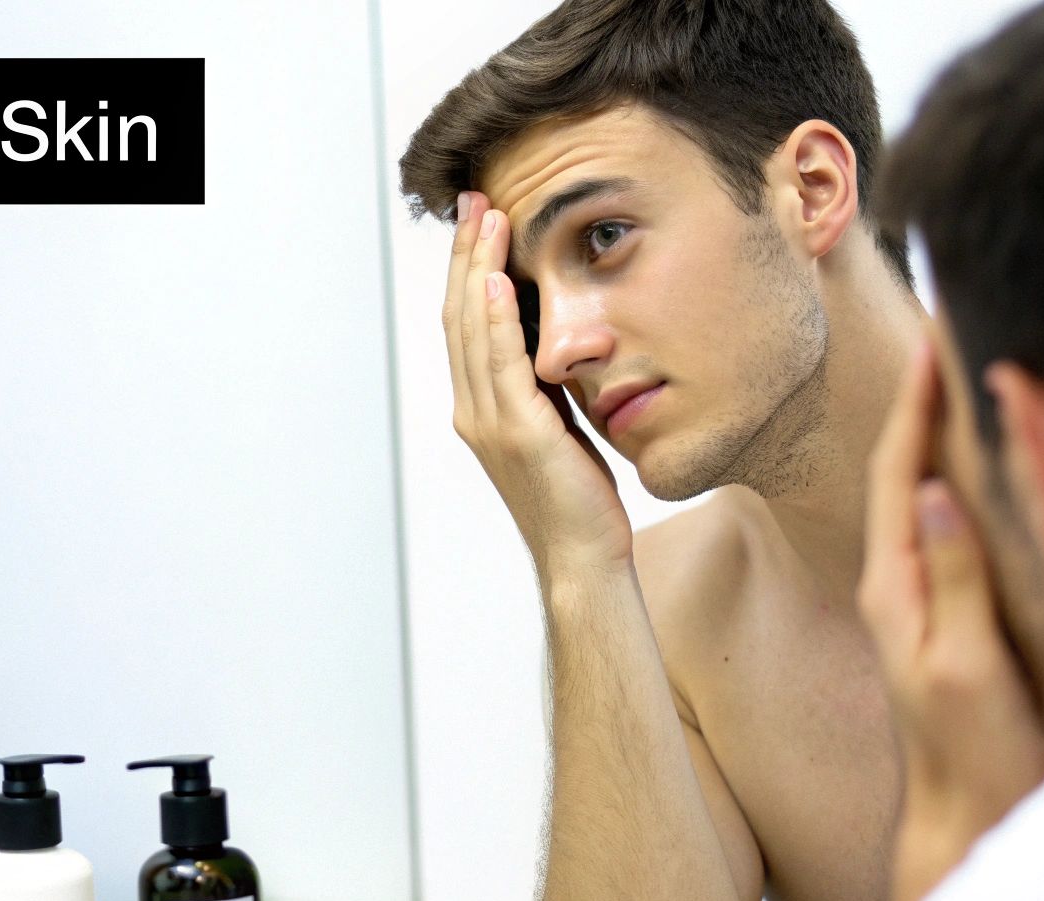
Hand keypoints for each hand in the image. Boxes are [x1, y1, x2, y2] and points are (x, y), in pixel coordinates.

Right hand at [441, 191, 633, 577]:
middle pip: (460, 315)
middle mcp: (475, 410)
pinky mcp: (518, 434)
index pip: (466, 323)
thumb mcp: (560, 429)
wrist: (583, 559)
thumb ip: (545, 388)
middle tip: (474, 199)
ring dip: (478, 269)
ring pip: (474, 330)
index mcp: (481, 408)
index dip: (468, 268)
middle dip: (466, 254)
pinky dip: (498, 320)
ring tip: (487, 219)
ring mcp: (491, 422)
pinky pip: (502, 364)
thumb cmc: (579, 501)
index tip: (478, 220)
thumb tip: (556, 343)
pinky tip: (500, 281)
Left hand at [856, 341, 1043, 900]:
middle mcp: (894, 583)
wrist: (968, 820)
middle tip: (941, 332)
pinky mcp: (941, 615)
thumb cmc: (970, 755)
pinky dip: (956, 479)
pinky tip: (973, 462)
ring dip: (934, 432)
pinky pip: (942, 526)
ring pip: (919, 493)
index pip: (896, 473)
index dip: (916, 404)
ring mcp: (914, 598)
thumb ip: (951, 584)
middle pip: (899, 470)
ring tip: (955, 373)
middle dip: (920, 400)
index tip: (930, 337)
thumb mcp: (963, 668)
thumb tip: (932, 494)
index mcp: (891, 586)